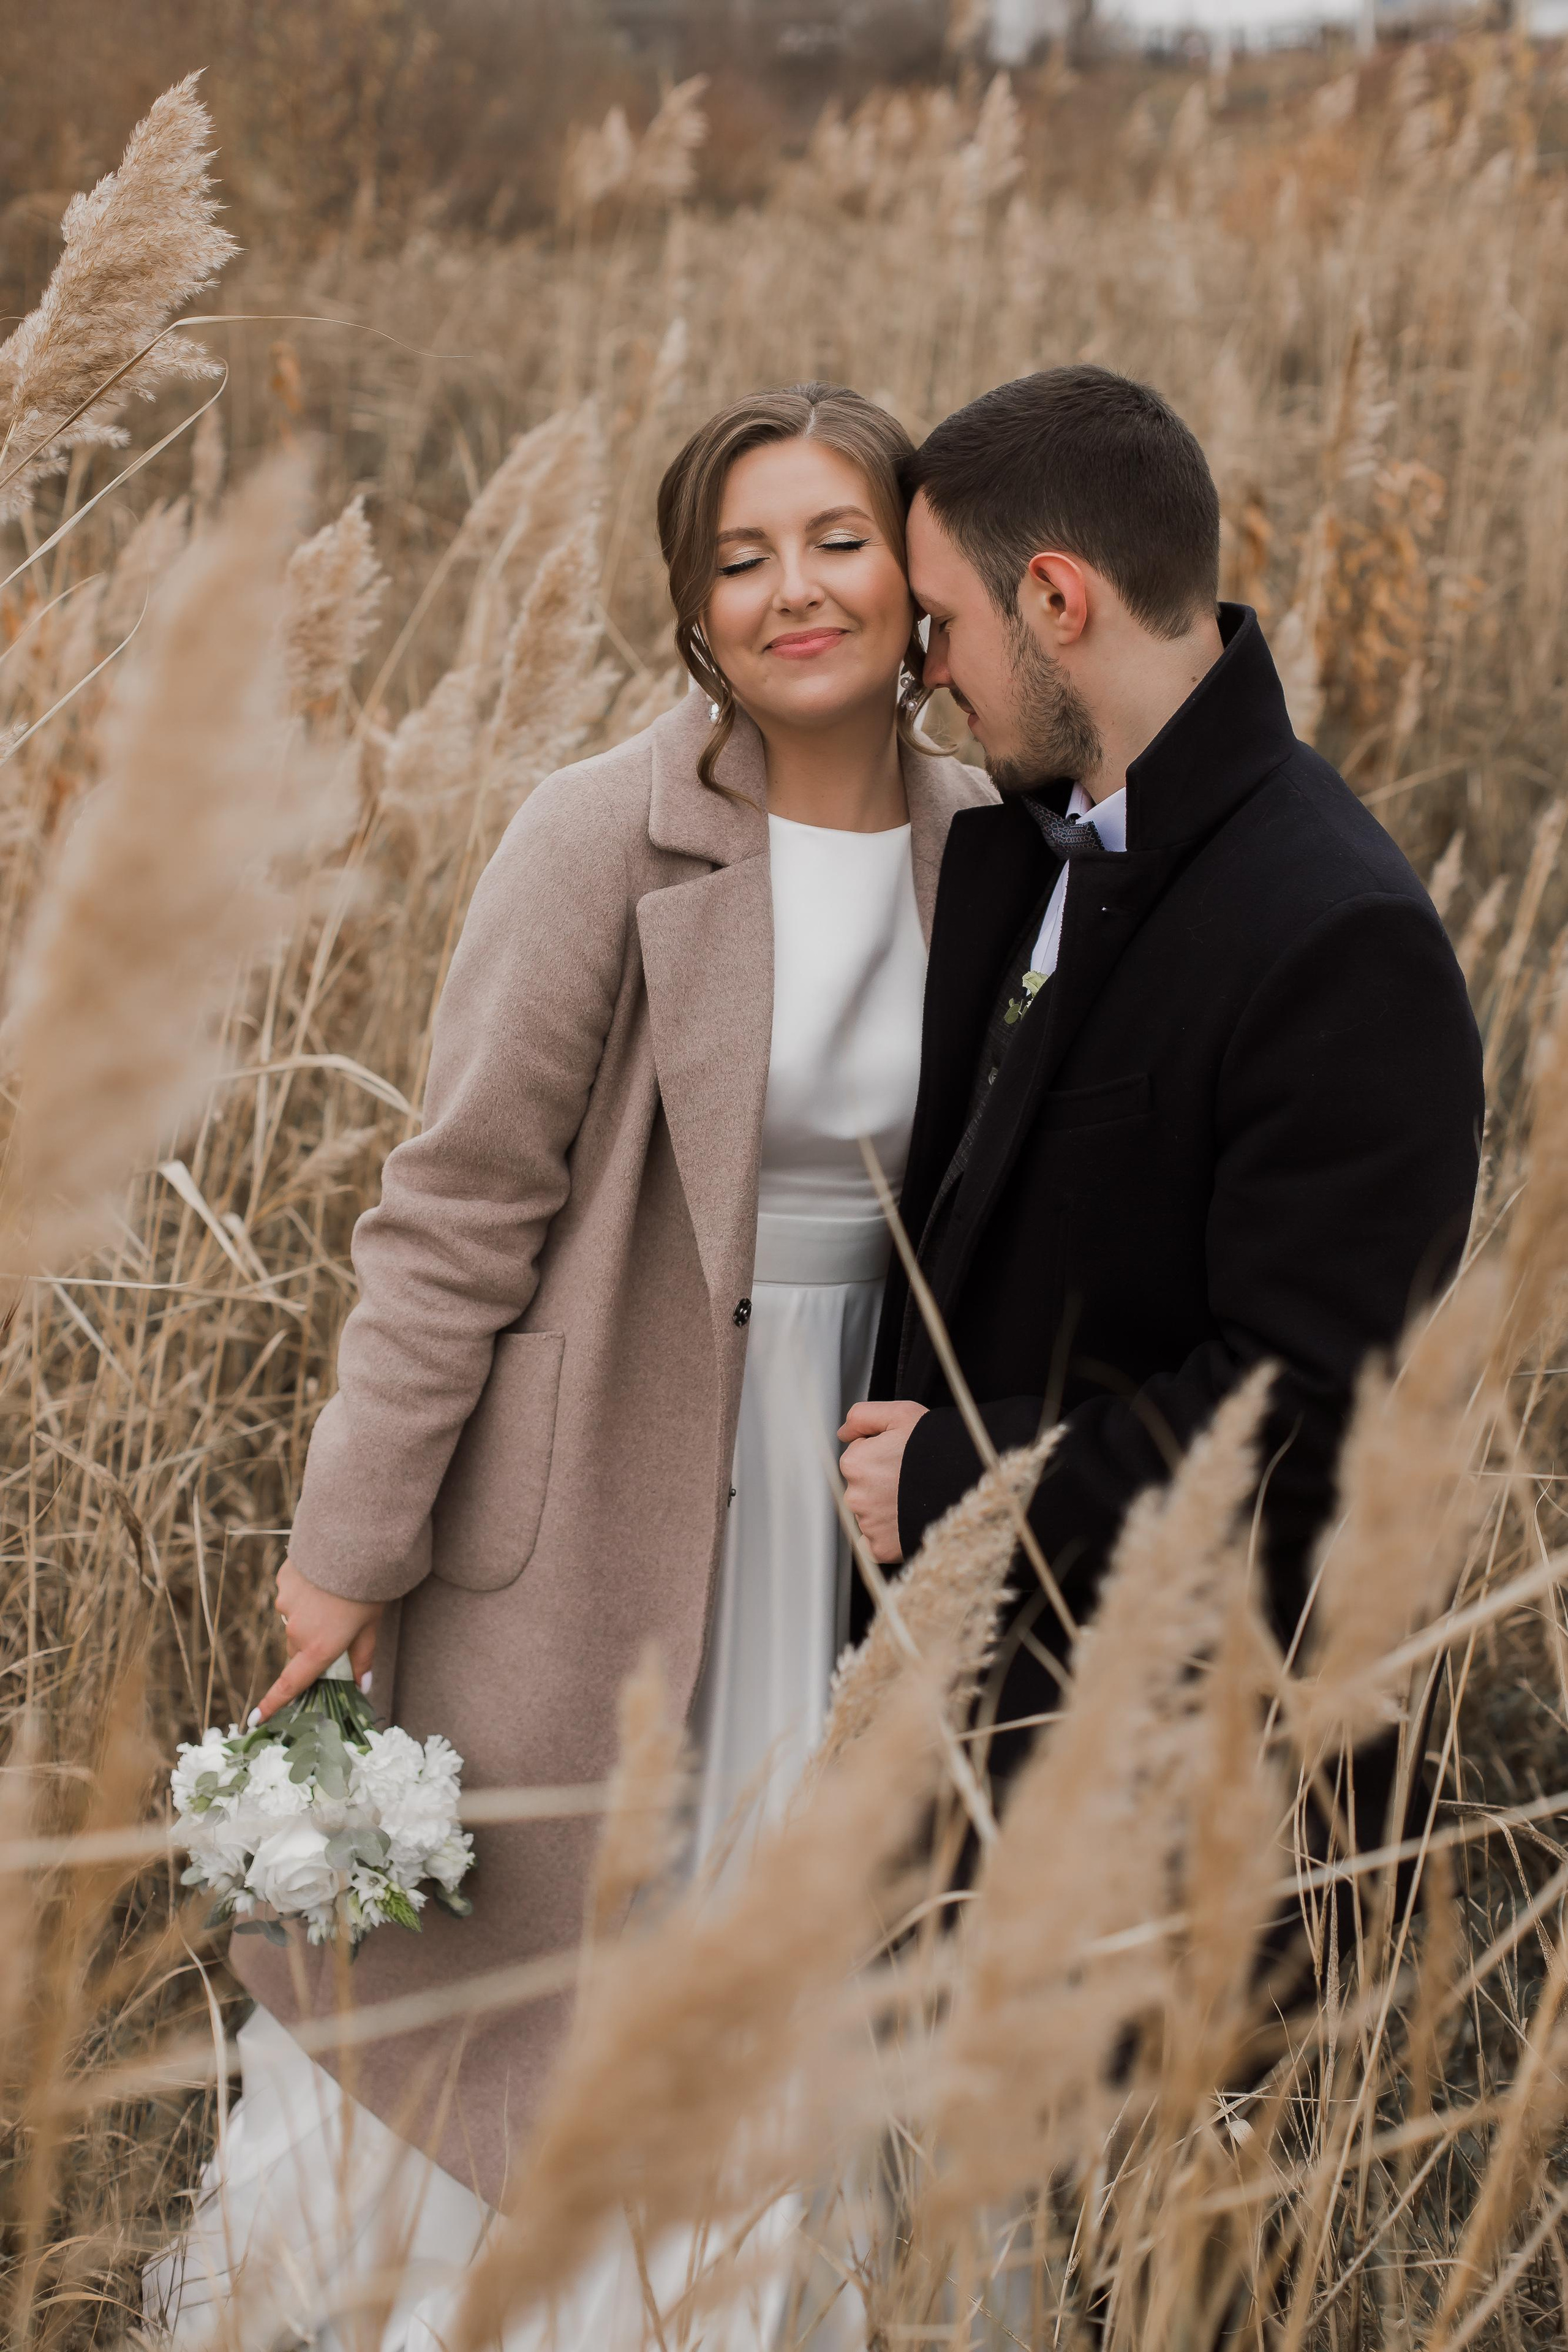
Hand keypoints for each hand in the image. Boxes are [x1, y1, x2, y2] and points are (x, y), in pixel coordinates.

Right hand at [253, 1556, 382, 1723]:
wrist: (354, 1540)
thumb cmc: (369, 1588)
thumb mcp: (372, 1625)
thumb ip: (364, 1656)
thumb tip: (363, 1685)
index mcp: (319, 1648)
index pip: (291, 1684)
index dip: (273, 1704)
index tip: (257, 1719)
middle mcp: (297, 1631)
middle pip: (297, 1649)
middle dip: (311, 1646)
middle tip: (338, 1627)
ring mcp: (286, 1605)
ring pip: (293, 1620)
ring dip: (309, 1615)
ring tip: (334, 1595)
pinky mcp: (283, 1582)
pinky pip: (291, 1595)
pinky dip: (304, 1593)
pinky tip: (323, 1577)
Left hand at [838, 1400, 927, 1564]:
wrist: (969, 1483)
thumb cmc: (938, 1447)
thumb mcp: (901, 1414)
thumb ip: (862, 1416)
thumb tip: (843, 1433)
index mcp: (854, 1463)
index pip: (859, 1456)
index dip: (882, 1453)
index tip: (902, 1455)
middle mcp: (855, 1496)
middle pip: (863, 1486)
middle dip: (881, 1482)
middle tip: (910, 1477)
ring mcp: (869, 1524)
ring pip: (871, 1513)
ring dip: (886, 1507)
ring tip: (914, 1497)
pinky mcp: (882, 1548)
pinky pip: (876, 1542)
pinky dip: (889, 1534)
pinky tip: (908, 1520)